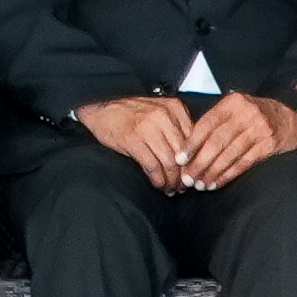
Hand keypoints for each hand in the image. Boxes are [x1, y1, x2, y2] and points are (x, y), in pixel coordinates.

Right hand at [71, 96, 195, 190]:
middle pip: (183, 153)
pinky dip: (158, 180)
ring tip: (171, 189)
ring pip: (170, 163)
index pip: (193, 140)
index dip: (194, 161)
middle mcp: (164, 116)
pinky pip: (153, 166)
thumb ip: (176, 127)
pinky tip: (158, 185)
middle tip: (183, 186)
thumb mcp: (159, 112)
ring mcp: (148, 128)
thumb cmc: (131, 113)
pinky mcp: (133, 140)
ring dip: (172, 181)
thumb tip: (192, 156)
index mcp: (174, 108)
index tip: (192, 173)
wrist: (101, 108)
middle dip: (184, 175)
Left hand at [175, 90, 296, 189]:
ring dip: (213, 172)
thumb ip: (216, 123)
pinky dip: (229, 174)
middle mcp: (245, 113)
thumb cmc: (257, 114)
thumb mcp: (236, 109)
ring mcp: (259, 128)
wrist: (292, 114)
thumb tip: (190, 148)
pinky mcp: (269, 144)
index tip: (180, 159)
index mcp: (232, 103)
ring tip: (201, 184)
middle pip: (216, 141)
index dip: (191, 144)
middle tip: (188, 178)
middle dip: (199, 163)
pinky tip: (219, 182)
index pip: (206, 124)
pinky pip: (244, 162)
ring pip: (229, 154)